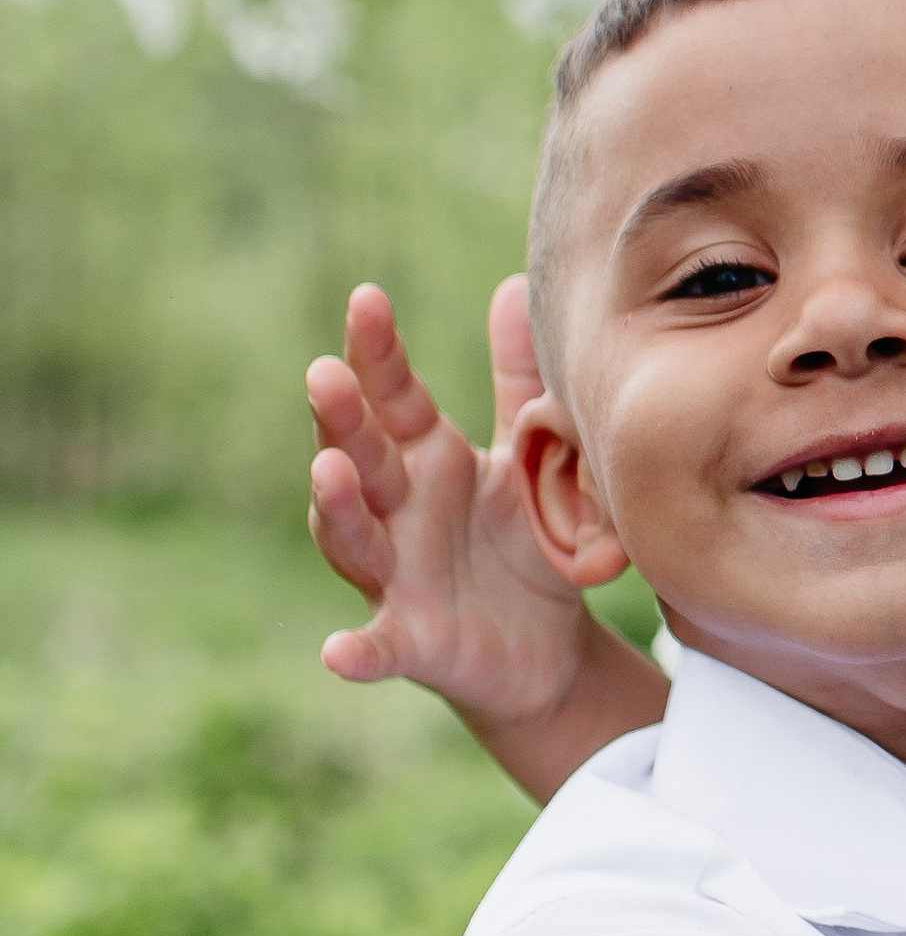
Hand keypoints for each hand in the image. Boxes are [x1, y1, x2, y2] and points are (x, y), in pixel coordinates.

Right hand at [308, 280, 590, 718]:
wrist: (550, 646)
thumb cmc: (525, 539)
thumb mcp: (528, 458)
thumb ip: (517, 381)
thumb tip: (518, 283)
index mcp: (426, 457)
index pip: (393, 396)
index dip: (377, 352)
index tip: (367, 299)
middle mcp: (397, 510)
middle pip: (359, 456)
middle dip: (339, 418)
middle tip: (325, 376)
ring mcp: (395, 576)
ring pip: (352, 539)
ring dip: (335, 507)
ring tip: (328, 473)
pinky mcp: (412, 642)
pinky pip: (378, 648)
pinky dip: (357, 652)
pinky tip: (339, 652)